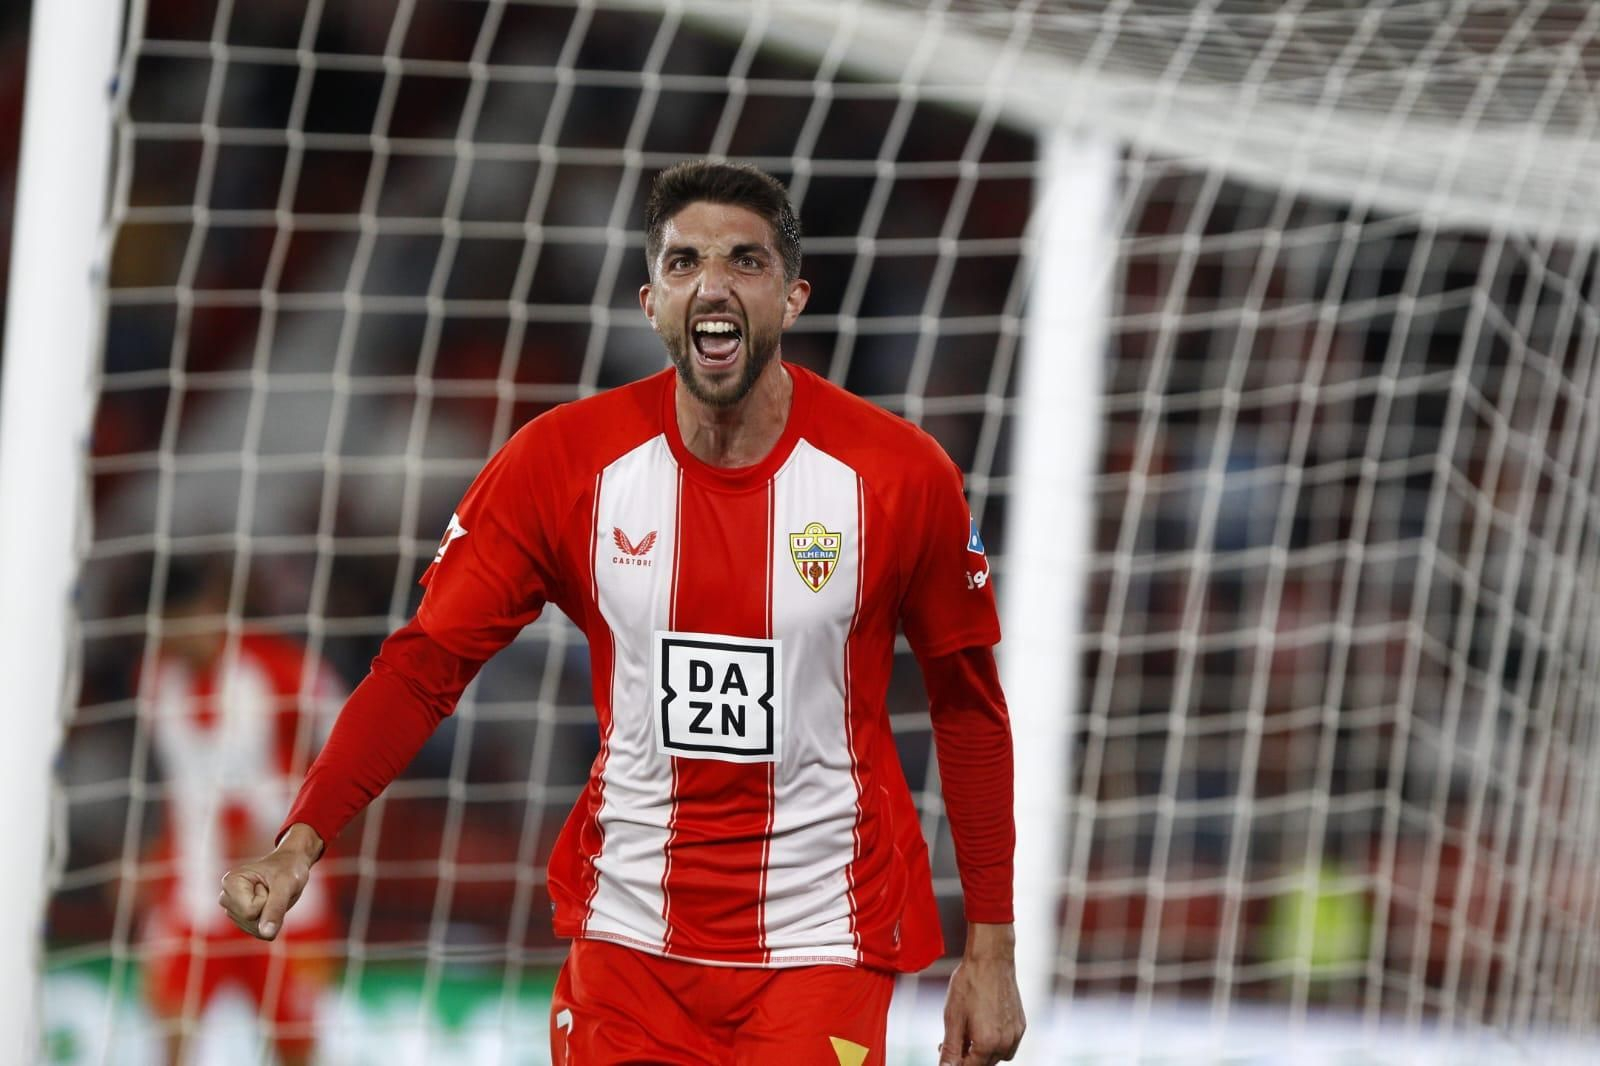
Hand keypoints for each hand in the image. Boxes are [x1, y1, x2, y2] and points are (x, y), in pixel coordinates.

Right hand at [217, 822, 322, 939]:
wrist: (290, 865)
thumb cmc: (288, 870)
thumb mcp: (286, 885)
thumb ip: (275, 909)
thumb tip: (267, 934)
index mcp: (230, 882)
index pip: (249, 911)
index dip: (267, 899)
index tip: (268, 883)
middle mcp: (226, 898)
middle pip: (250, 921)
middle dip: (268, 907)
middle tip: (272, 889)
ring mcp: (233, 910)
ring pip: (255, 929)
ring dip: (270, 914)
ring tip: (270, 894)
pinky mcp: (243, 920)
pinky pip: (260, 932)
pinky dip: (271, 920)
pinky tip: (269, 903)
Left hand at [939, 922, 1024, 1065]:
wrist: (991, 959)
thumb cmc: (970, 984)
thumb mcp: (953, 1018)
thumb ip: (950, 1049)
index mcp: (987, 1044)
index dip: (955, 1062)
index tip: (945, 1051)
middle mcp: (1006, 1043)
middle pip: (984, 1064)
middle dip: (967, 1056)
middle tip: (951, 1040)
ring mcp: (1016, 1034)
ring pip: (997, 1056)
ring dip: (982, 1052)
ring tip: (968, 1032)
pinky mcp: (1021, 1024)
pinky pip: (1008, 1044)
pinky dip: (995, 1043)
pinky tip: (984, 1026)